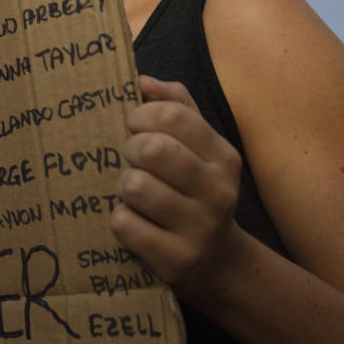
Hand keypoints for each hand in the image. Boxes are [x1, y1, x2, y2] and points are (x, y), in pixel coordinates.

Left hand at [110, 76, 248, 301]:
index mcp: (223, 157)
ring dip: (124, 186)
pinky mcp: (175, 259)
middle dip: (130, 149)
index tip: (134, 126)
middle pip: (153, 149)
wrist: (217, 263)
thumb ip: (177, 107)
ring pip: (135, 186)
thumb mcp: (199, 148)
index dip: (140, 115)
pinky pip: (124, 224)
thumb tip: (143, 80)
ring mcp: (199, 228)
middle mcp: (218, 191)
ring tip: (134, 193)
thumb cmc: (195, 192)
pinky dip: (120, 220)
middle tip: (131, 160)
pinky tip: (135, 223)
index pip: (173, 116)